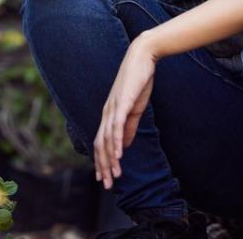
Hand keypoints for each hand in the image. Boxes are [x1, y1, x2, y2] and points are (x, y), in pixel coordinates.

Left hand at [94, 34, 158, 189]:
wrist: (142, 58)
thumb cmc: (138, 82)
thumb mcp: (134, 109)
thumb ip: (129, 128)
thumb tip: (123, 146)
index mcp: (109, 114)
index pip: (101, 142)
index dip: (101, 161)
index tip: (105, 178)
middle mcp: (107, 112)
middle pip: (100, 144)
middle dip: (103, 166)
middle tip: (107, 185)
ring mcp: (113, 107)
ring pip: (106, 138)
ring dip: (110, 159)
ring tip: (114, 175)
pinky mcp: (122, 103)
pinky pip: (117, 126)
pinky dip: (116, 142)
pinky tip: (118, 155)